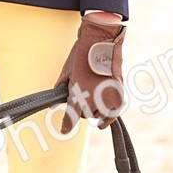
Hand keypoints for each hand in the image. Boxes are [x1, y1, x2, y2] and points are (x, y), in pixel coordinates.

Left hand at [55, 16, 125, 134]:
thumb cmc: (81, 54)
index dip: (67, 125)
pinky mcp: (119, 95)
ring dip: (96, 112)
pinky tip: (103, 121)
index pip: (72, 116)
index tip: (64, 130)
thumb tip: (53, 102)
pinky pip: (114, 113)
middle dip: (82, 110)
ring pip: (100, 115)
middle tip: (81, 100)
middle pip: (86, 115)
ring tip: (93, 103)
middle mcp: (93, 99)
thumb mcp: (66, 71)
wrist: (101, 42)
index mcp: (78, 93)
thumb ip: (60, 88)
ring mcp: (108, 98)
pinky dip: (109, 116)